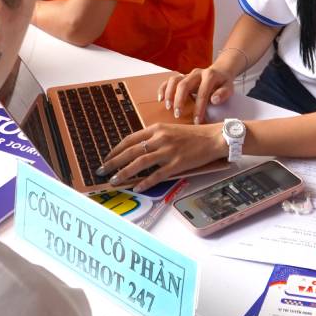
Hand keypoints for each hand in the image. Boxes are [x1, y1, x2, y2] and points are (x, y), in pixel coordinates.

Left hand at [101, 123, 227, 190]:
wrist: (213, 138)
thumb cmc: (193, 134)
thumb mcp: (170, 129)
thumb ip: (154, 137)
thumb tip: (138, 149)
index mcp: (157, 128)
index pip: (130, 139)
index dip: (115, 150)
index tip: (106, 157)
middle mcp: (160, 138)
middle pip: (131, 151)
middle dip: (113, 162)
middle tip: (101, 171)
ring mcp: (168, 151)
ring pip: (140, 163)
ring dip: (124, 173)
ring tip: (114, 181)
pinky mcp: (177, 164)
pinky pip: (157, 175)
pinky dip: (145, 182)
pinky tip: (137, 187)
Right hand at [159, 66, 235, 123]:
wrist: (220, 71)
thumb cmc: (223, 83)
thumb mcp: (229, 87)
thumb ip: (223, 93)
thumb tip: (214, 100)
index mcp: (209, 76)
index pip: (202, 93)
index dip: (199, 108)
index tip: (197, 121)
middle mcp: (197, 73)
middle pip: (184, 84)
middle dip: (179, 101)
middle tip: (177, 115)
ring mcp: (187, 74)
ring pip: (174, 80)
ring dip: (169, 94)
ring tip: (168, 107)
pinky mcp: (181, 76)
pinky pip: (169, 80)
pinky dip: (163, 89)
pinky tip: (160, 99)